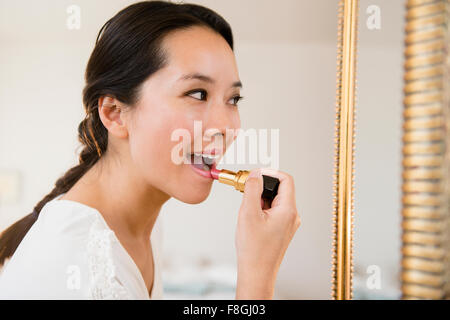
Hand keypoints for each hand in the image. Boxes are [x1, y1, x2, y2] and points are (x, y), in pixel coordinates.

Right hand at [235, 168, 299, 298]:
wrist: (256, 273)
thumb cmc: (254, 249)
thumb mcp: (249, 213)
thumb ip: (252, 190)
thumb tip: (256, 174)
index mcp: (288, 210)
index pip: (286, 179)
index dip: (270, 172)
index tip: (255, 173)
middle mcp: (292, 216)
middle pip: (280, 189)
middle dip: (262, 186)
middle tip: (245, 187)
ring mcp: (287, 223)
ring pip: (275, 200)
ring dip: (260, 198)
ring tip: (246, 206)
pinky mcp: (281, 229)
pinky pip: (273, 211)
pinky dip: (261, 208)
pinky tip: (250, 216)